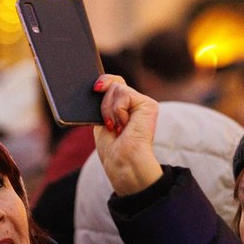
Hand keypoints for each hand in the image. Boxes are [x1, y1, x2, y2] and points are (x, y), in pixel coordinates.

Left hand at [92, 75, 162, 195]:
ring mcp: (143, 103)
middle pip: (114, 83)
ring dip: (109, 110)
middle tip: (108, 124)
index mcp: (126, 107)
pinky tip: (124, 125)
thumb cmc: (112, 149)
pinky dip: (117, 111)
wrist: (123, 162)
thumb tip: (97, 85)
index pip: (115, 83)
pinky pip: (123, 94)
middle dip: (104, 103)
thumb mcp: (102, 120)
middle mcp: (136, 103)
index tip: (95, 88)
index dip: (104, 81)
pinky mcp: (148, 104)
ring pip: (116, 88)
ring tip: (117, 127)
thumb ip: (103, 102)